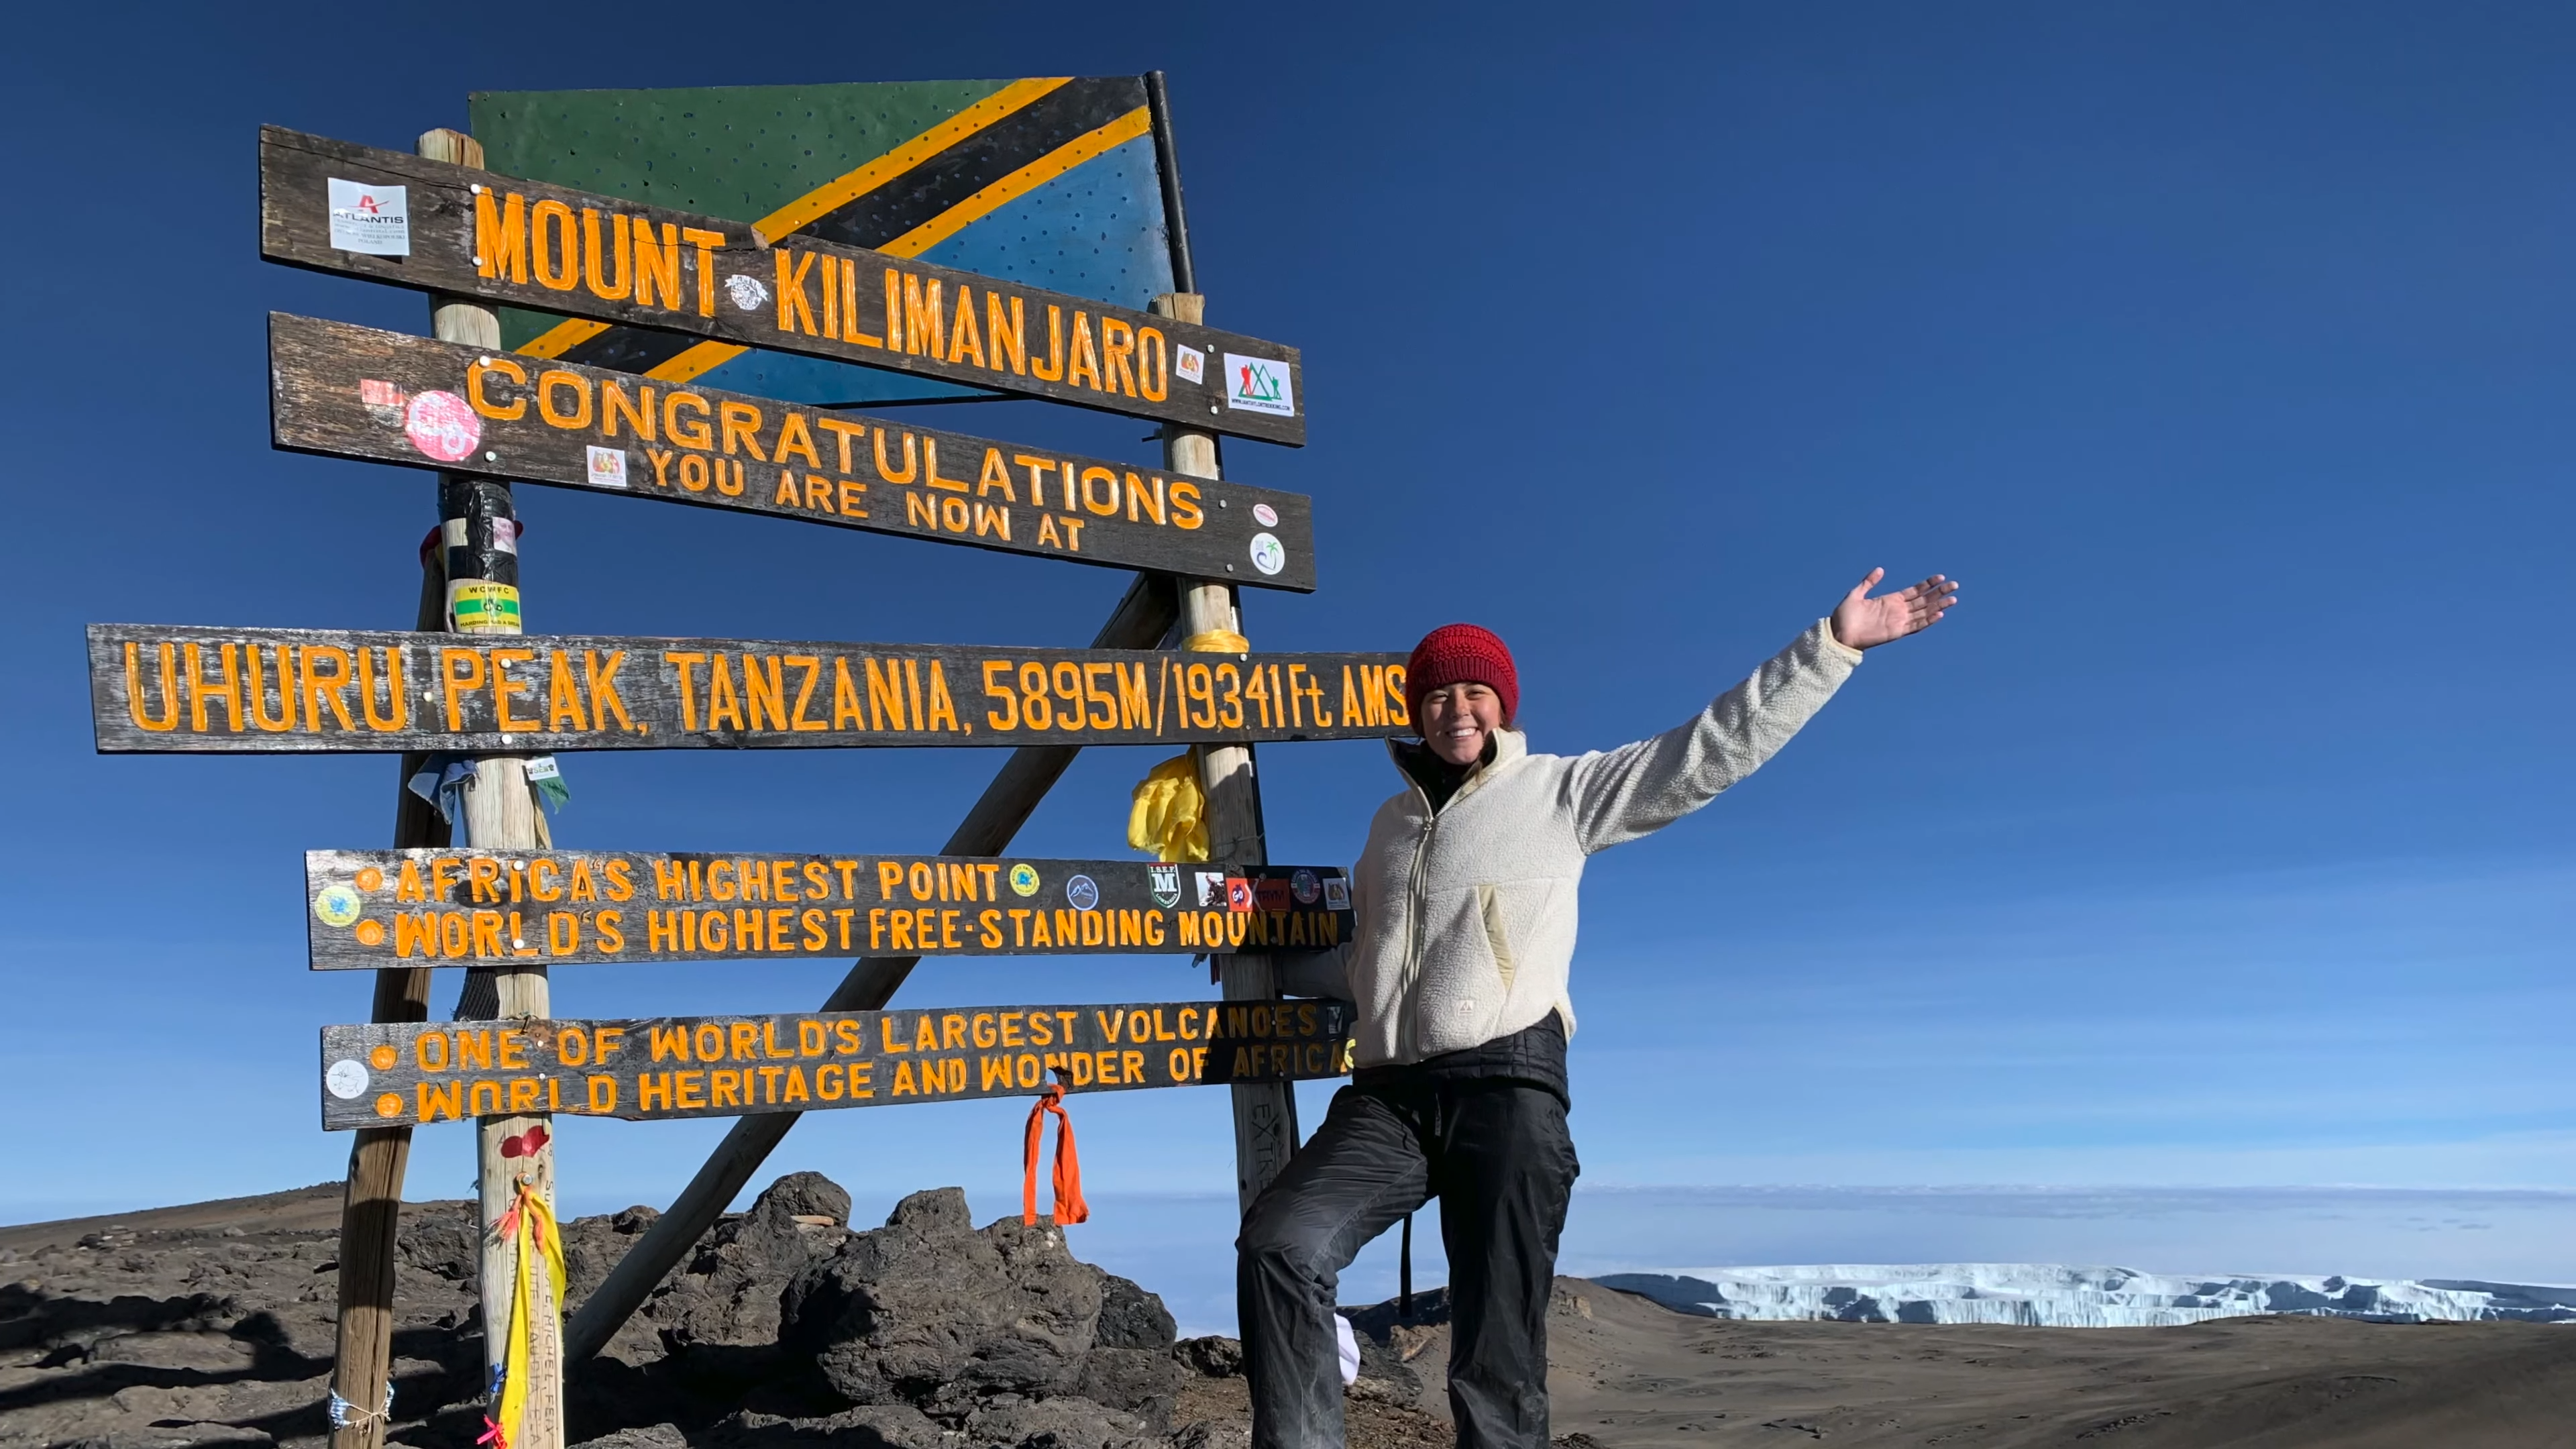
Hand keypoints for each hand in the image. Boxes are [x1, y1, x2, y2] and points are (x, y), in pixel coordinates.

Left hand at [1831, 568, 1958, 650]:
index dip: (1928, 584)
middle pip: (1924, 600)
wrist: (1839, 633)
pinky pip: (1916, 625)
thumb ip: (1869, 582)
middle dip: (1939, 593)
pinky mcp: (1897, 631)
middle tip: (1955, 585)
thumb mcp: (1856, 594)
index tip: (1940, 577)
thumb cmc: (1845, 615)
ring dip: (1939, 606)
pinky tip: (1939, 614)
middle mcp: (1898, 610)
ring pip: (1924, 612)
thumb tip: (1880, 569)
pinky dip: (1928, 620)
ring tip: (1953, 599)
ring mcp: (1899, 621)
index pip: (1915, 590)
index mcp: (1891, 600)